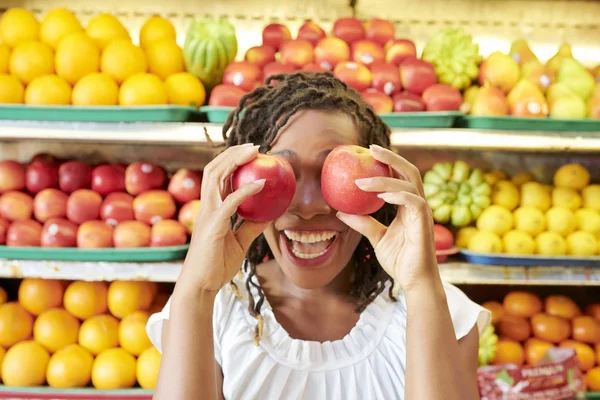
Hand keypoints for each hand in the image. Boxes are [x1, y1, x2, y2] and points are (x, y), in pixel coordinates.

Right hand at [180, 144, 269, 292]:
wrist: (202, 285)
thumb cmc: (216, 265)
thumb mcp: (240, 242)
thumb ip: (251, 227)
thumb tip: (270, 216)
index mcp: (211, 208)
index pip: (219, 176)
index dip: (232, 161)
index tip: (252, 153)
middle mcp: (206, 206)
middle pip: (215, 169)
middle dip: (233, 153)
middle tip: (255, 147)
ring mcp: (207, 214)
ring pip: (216, 177)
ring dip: (235, 162)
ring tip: (254, 153)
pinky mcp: (213, 226)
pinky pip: (230, 203)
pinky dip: (245, 191)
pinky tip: (261, 185)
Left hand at [336, 144, 439, 293]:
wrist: (413, 281)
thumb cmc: (399, 260)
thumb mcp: (376, 237)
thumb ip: (363, 222)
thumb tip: (341, 212)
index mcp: (407, 206)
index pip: (400, 177)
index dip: (387, 163)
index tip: (368, 153)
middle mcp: (417, 205)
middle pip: (409, 171)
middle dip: (391, 158)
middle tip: (370, 149)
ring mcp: (422, 213)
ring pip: (408, 184)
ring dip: (384, 180)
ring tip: (360, 182)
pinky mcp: (424, 223)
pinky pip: (414, 202)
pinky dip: (398, 195)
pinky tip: (381, 196)